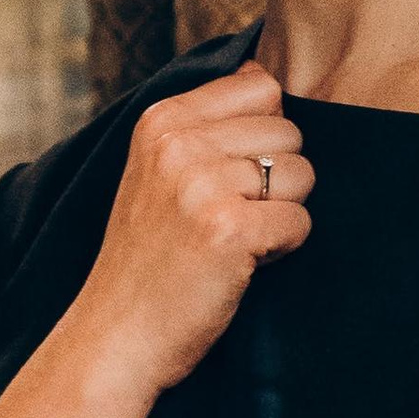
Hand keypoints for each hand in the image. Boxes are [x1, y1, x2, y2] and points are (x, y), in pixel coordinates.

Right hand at [66, 63, 311, 398]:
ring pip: (302, 175)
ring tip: (234, 240)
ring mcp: (201, 185)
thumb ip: (206, 126)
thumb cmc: (148, 258)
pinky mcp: (228, 230)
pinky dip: (282, 249)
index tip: (232, 174)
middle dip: (277, 179)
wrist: (116, 336)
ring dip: (281, 214)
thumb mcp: (159, 172)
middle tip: (230, 217)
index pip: (261, 87)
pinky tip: (241, 265)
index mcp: (162, 120)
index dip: (264, 134)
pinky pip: (300, 221)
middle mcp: (179, 143)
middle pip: (289, 131)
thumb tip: (272, 81)